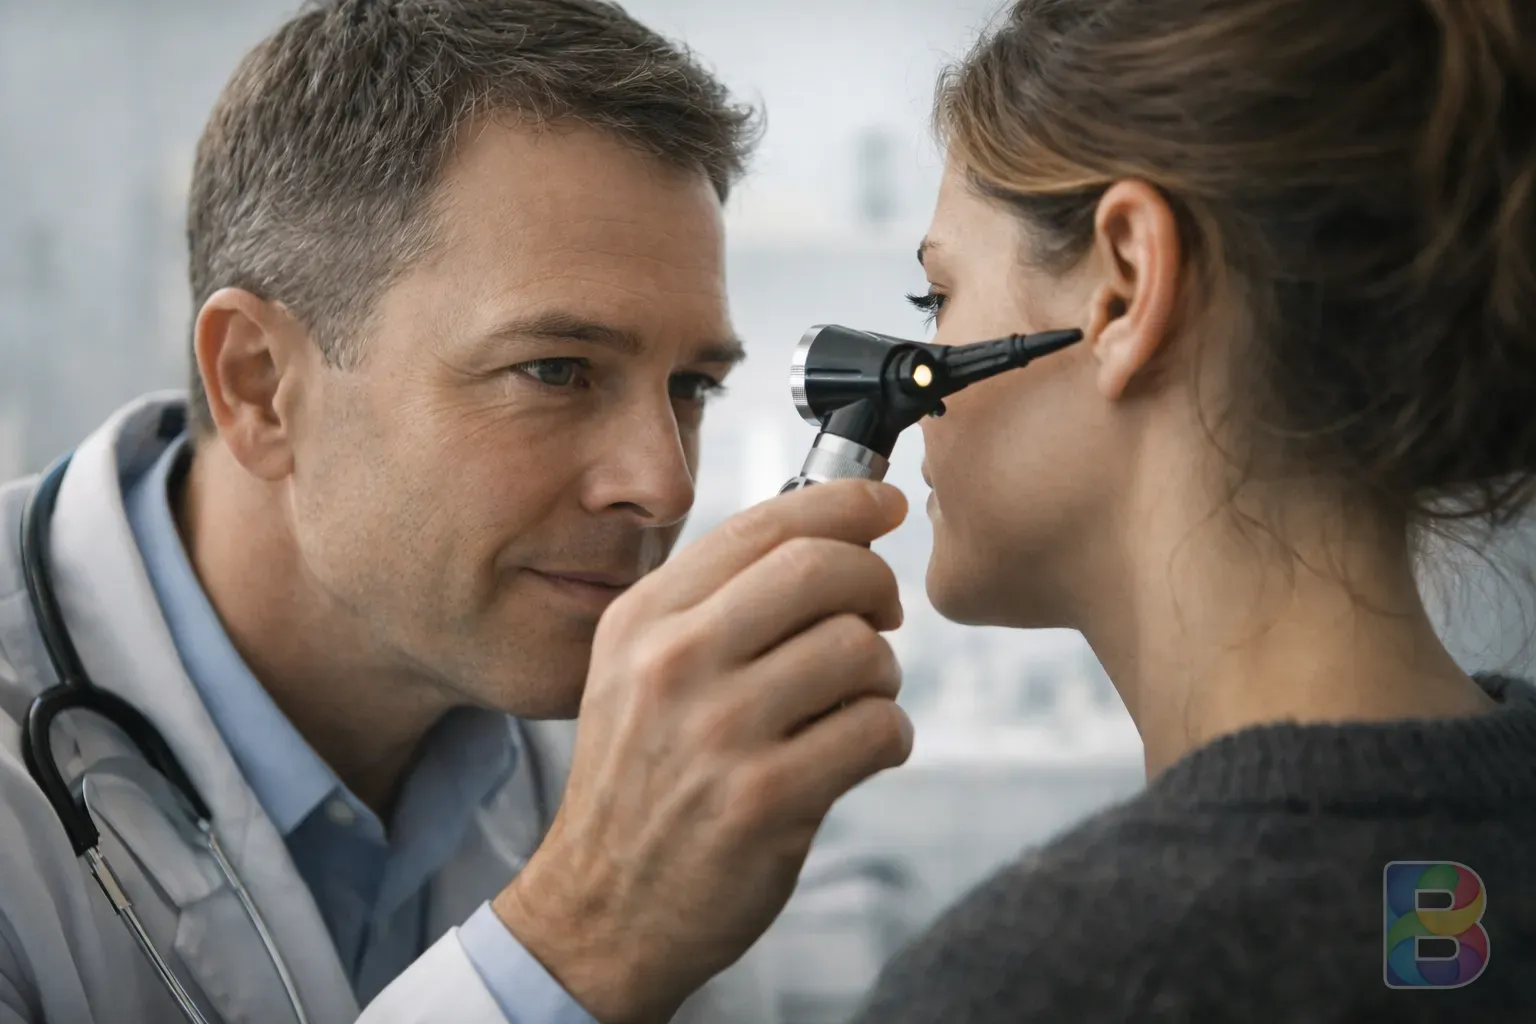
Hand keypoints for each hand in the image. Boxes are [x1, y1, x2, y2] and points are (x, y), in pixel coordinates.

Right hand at [493, 479, 912, 1022]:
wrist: (601, 909)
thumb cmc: (641, 780)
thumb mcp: (637, 670)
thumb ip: (712, 601)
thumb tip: (823, 531)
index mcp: (646, 618)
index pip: (764, 524)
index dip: (845, 503)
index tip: (885, 507)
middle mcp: (675, 663)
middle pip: (823, 570)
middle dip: (876, 585)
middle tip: (880, 615)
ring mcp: (719, 732)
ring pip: (861, 650)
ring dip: (883, 674)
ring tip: (858, 701)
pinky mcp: (765, 800)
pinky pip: (877, 729)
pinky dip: (890, 736)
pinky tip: (863, 751)